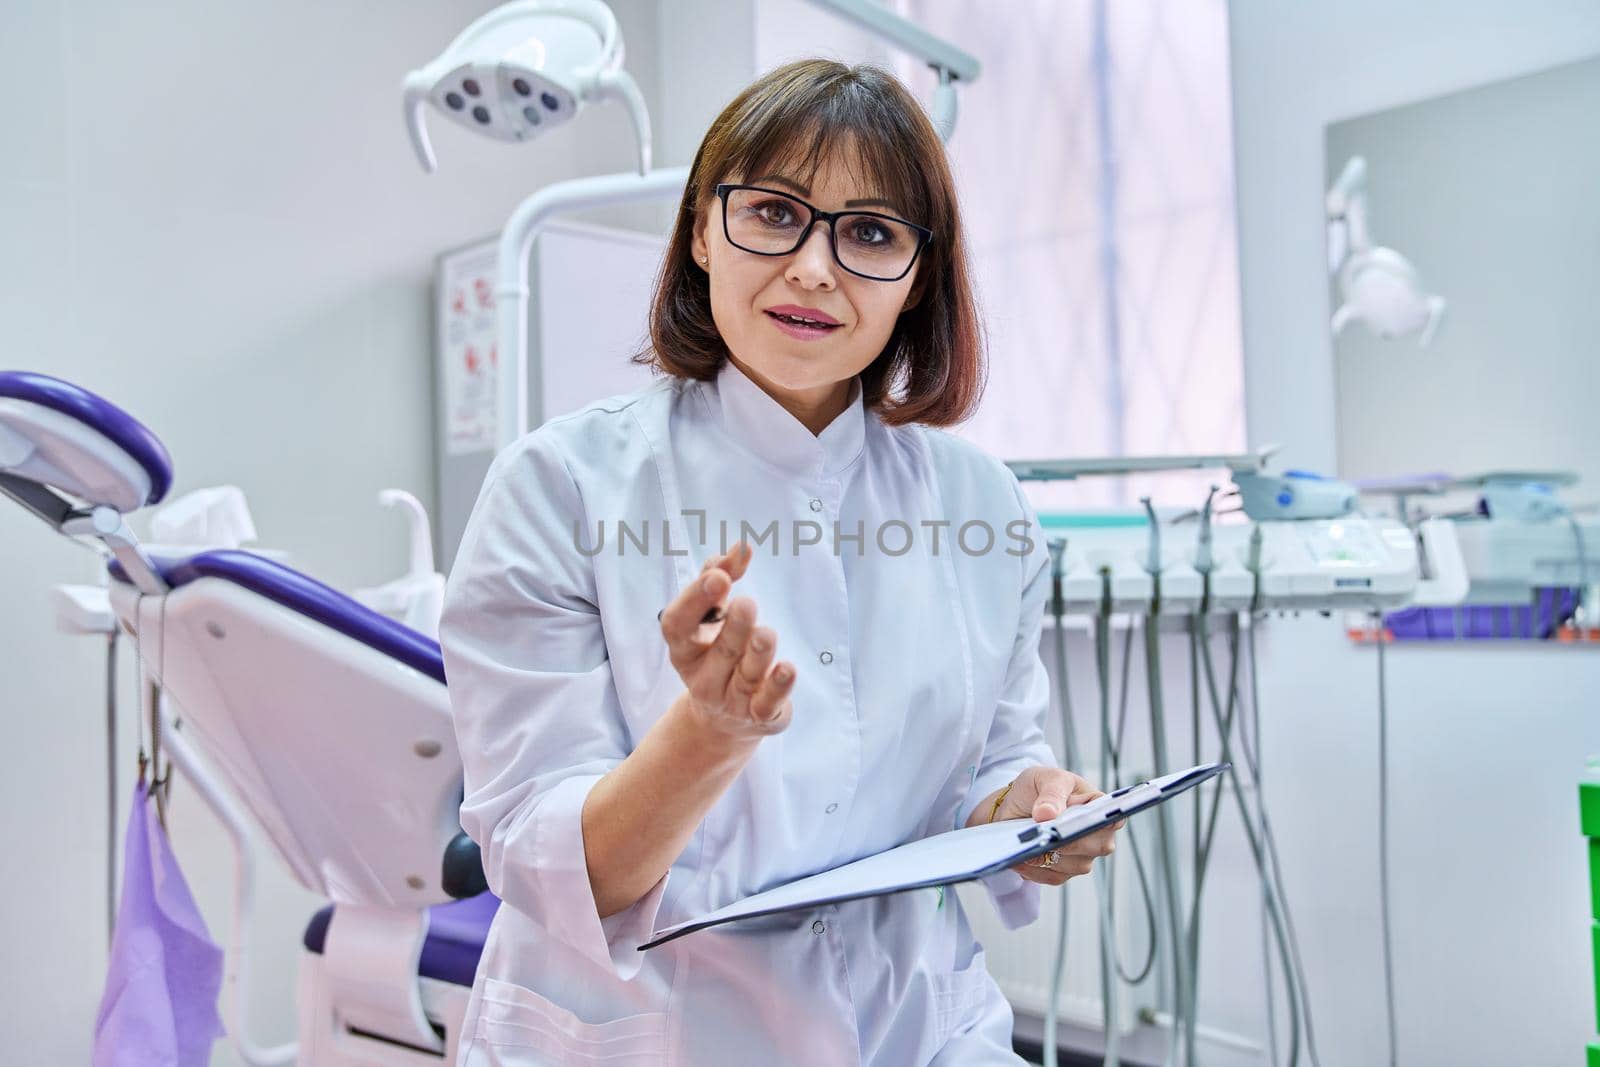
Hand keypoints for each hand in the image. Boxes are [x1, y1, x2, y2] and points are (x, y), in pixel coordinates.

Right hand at [660, 541, 795, 742]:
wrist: (726, 718)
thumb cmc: (719, 651)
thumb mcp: (714, 614)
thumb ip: (723, 576)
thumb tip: (741, 547)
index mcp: (685, 648)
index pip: (678, 624)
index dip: (694, 600)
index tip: (718, 577)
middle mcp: (703, 677)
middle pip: (720, 651)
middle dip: (733, 627)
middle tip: (747, 603)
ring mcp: (730, 700)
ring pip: (746, 675)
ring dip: (757, 654)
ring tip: (766, 633)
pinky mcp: (758, 716)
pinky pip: (767, 702)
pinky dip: (777, 686)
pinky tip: (787, 668)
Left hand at [975, 766, 1123, 885]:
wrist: (1015, 806)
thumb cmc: (1037, 787)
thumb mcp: (1044, 779)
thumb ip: (1051, 793)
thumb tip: (1048, 814)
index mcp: (1098, 806)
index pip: (1113, 817)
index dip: (1105, 822)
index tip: (1088, 822)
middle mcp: (1097, 834)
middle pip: (1097, 846)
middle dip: (1070, 842)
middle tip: (1044, 835)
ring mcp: (1082, 855)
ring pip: (1075, 865)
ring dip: (1049, 857)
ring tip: (1025, 847)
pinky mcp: (1063, 871)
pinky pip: (1054, 876)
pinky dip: (1036, 869)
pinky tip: (1020, 858)